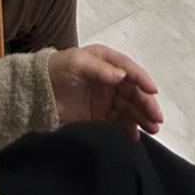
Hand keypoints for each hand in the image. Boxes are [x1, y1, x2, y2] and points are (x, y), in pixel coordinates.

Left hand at [48, 45, 162, 141]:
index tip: (153, 91)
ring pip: (129, 106)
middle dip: (146, 103)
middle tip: (156, 118)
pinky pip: (118, 119)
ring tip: (152, 129)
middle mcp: (110, 77)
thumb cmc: (56, 69)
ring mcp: (105, 96)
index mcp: (106, 60)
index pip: (129, 69)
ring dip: (141, 116)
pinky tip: (135, 134)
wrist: (37, 91)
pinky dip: (128, 126)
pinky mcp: (100, 112)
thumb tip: (122, 75)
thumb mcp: (77, 63)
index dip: (142, 79)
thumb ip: (101, 69)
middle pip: (133, 91)